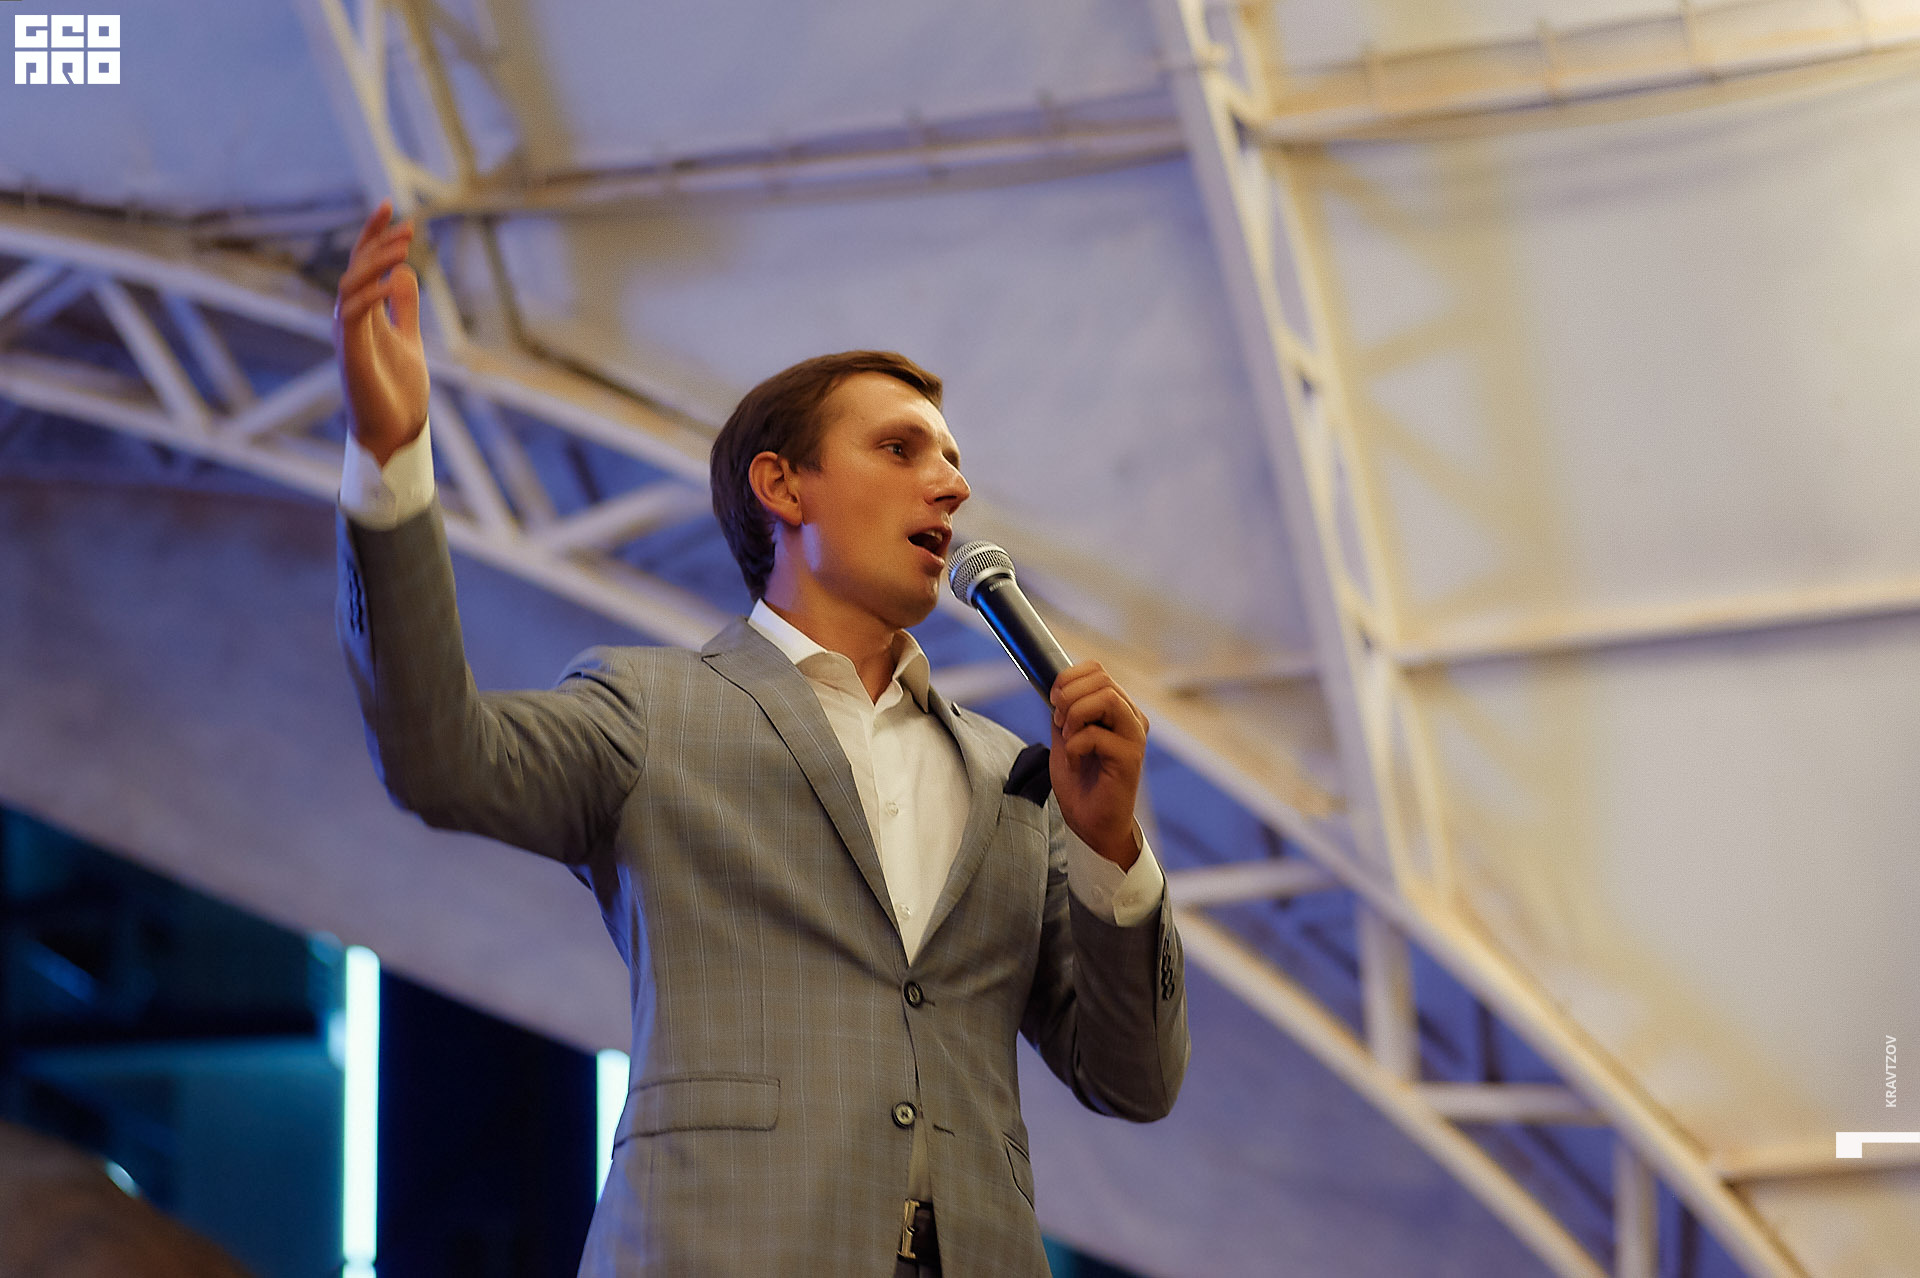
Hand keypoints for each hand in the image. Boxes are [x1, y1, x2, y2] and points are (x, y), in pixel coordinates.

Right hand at [333, 200, 427, 466]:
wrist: (395, 431)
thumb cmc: (398, 390)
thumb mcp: (409, 338)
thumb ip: (404, 308)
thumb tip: (406, 274)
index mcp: (364, 312)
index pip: (365, 264)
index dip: (375, 235)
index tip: (392, 208)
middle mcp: (350, 318)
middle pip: (355, 267)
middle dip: (377, 241)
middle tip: (405, 222)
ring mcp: (348, 334)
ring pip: (350, 284)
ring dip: (376, 262)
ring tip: (404, 246)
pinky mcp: (351, 352)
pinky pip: (353, 313)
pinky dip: (371, 293)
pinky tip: (395, 278)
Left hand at [1047, 661, 1148, 867]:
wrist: (1090, 823)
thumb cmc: (1080, 782)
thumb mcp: (1064, 736)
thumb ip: (1064, 710)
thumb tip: (1055, 685)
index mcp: (1118, 709)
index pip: (1098, 669)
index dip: (1069, 677)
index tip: (1053, 699)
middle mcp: (1132, 718)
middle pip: (1102, 678)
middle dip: (1068, 696)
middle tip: (1059, 721)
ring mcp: (1134, 737)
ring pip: (1106, 697)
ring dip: (1075, 714)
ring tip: (1067, 737)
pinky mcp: (1130, 757)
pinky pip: (1096, 734)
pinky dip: (1074, 745)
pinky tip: (1074, 761)